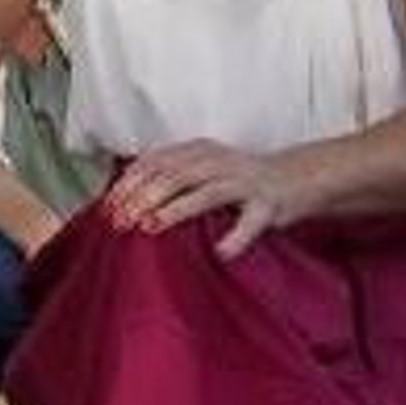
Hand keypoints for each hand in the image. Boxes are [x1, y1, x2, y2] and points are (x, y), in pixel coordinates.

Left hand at [104, 138, 314, 260]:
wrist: (296, 178)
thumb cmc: (240, 181)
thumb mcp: (201, 170)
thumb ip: (170, 178)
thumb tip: (124, 200)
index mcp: (199, 151)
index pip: (156, 161)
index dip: (130, 182)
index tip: (108, 205)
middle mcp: (219, 161)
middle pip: (174, 175)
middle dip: (143, 198)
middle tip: (122, 221)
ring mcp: (245, 181)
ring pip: (206, 193)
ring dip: (176, 210)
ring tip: (152, 226)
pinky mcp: (268, 204)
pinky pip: (249, 223)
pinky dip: (234, 239)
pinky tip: (220, 252)